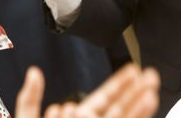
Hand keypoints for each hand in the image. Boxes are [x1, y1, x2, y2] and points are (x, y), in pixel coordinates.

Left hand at [16, 65, 158, 117]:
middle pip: (119, 109)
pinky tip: (143, 104)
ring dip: (138, 107)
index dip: (119, 84)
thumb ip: (30, 99)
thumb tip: (34, 72)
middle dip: (135, 92)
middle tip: (150, 75)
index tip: (132, 71)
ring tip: (150, 90)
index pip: (104, 99)